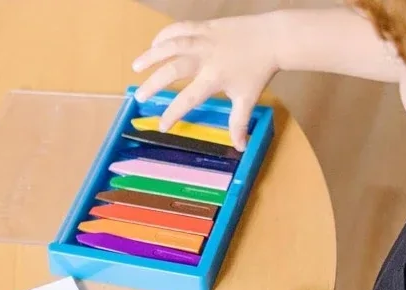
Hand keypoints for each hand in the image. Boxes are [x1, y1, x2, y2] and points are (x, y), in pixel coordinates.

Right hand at [132, 16, 279, 149]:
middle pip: (172, 70)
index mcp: (214, 78)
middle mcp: (203, 58)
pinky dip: (164, 35)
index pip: (188, 99)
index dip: (173, 113)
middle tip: (139, 97)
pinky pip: (178, 28)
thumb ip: (239, 123)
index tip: (162, 125)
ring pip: (170, 45)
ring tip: (136, 66)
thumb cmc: (258, 71)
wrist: (269, 39)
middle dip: (153, 84)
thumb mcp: (248, 99)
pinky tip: (155, 44)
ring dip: (150, 55)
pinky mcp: (202, 26)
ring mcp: (201, 39)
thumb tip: (240, 147)